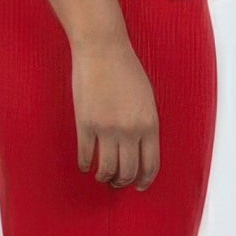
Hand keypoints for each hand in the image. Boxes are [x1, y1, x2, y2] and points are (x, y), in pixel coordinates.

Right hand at [71, 31, 159, 189]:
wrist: (102, 49)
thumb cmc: (126, 69)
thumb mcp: (147, 98)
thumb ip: (146, 124)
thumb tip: (140, 147)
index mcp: (149, 124)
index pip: (150, 164)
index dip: (145, 180)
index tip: (139, 186)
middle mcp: (130, 131)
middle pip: (128, 170)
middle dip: (123, 182)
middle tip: (118, 184)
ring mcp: (106, 129)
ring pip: (107, 168)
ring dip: (104, 177)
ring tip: (102, 177)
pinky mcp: (85, 124)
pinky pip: (85, 154)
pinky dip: (85, 164)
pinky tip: (85, 166)